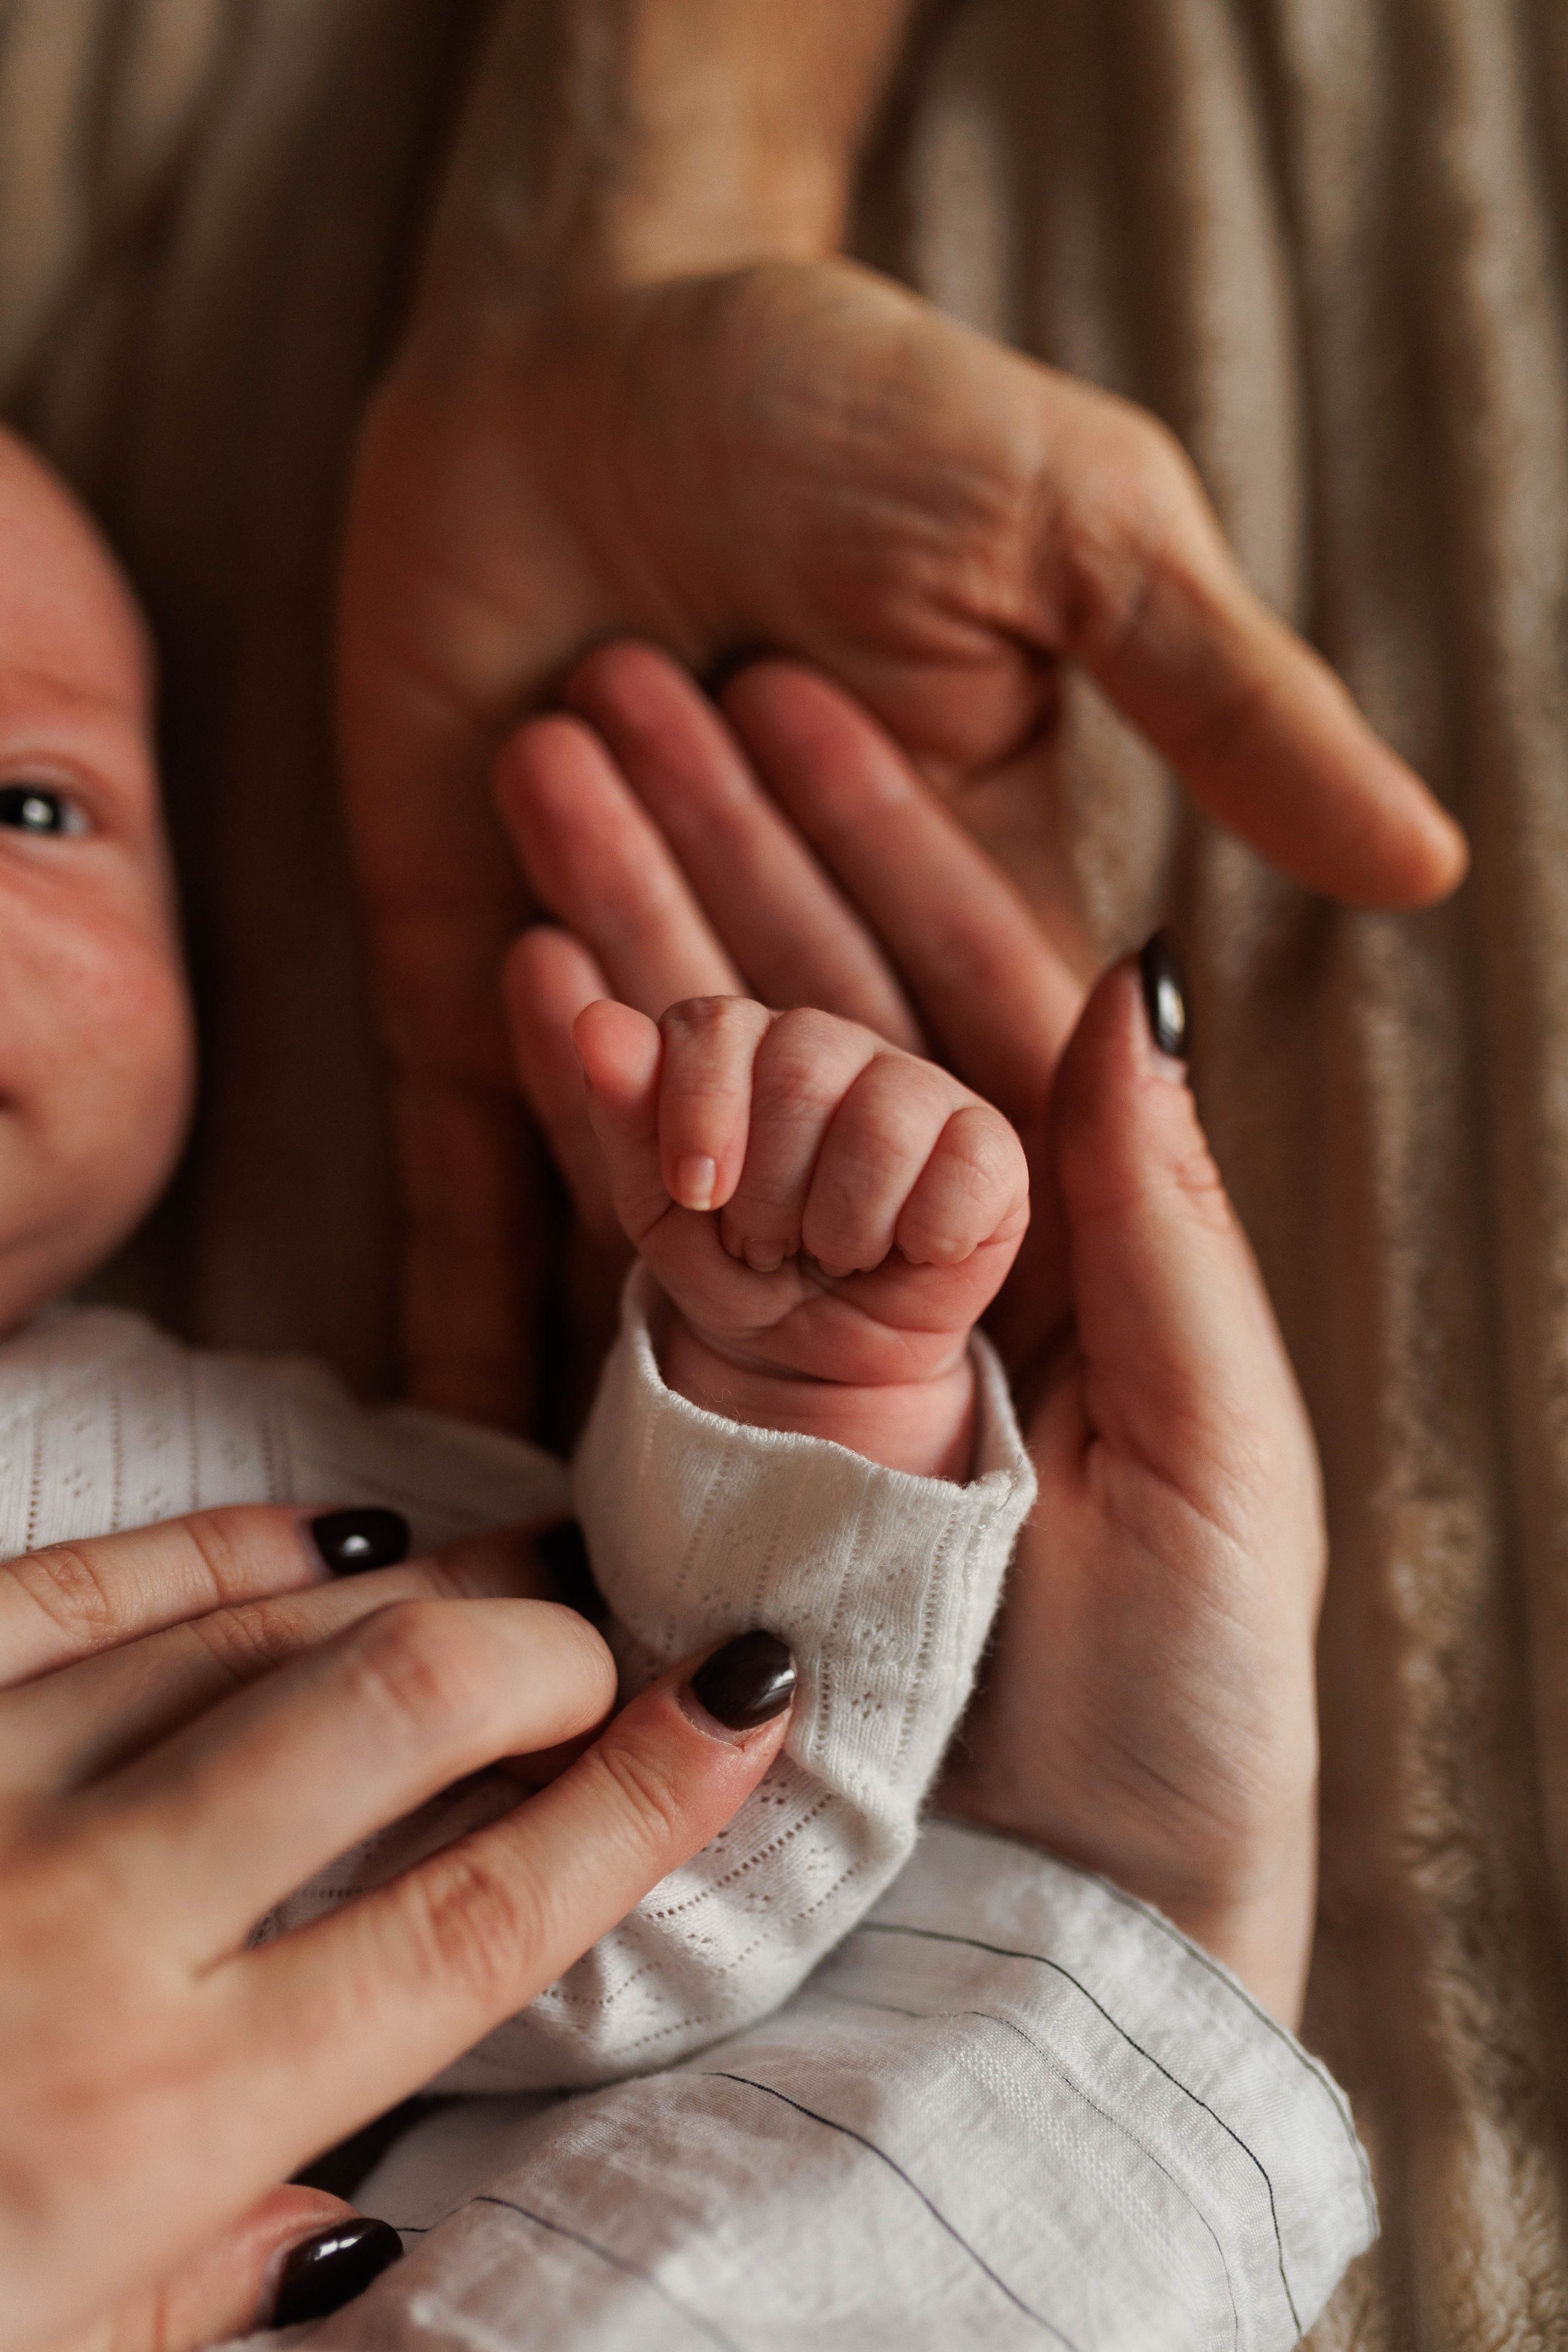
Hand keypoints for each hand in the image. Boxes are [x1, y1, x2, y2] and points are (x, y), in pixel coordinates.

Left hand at [0, 1505, 793, 2351]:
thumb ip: (202, 2294)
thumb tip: (345, 2226)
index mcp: (163, 2114)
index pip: (476, 1921)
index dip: (638, 1798)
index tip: (743, 1704)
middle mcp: (97, 1923)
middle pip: (405, 1710)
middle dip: (550, 1653)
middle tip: (609, 1641)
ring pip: (267, 1625)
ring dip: (426, 1582)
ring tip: (525, 1558)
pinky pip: (92, 1579)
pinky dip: (231, 1544)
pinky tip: (332, 1540)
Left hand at [336, 256, 1464, 1423]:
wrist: (567, 326)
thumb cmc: (839, 384)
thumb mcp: (1073, 525)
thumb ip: (1227, 702)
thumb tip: (1425, 866)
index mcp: (955, 894)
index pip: (979, 1081)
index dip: (969, 1180)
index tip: (981, 1300)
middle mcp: (793, 966)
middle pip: (800, 1142)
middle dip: (778, 1189)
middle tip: (759, 1224)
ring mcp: (625, 981)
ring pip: (636, 1146)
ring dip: (625, 1197)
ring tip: (612, 1299)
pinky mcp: (460, 968)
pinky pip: (459, 1145)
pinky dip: (446, 1264)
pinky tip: (443, 1398)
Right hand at [496, 647, 1322, 2023]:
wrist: (1052, 1911)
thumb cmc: (1188, 1700)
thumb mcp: (1216, 1443)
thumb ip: (1158, 1213)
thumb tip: (1130, 979)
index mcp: (1072, 1235)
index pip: (972, 994)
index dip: (888, 846)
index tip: (800, 709)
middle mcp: (931, 1255)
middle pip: (820, 1011)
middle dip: (723, 854)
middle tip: (624, 697)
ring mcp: (807, 1323)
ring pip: (714, 1087)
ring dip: (631, 937)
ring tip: (538, 790)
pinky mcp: (712, 1406)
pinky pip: (639, 1227)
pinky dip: (583, 1104)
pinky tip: (525, 981)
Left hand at [562, 988, 1026, 1475]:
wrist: (807, 1357)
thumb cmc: (730, 1266)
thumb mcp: (655, 1208)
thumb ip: (624, 1112)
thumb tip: (596, 1021)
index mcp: (744, 1041)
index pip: (715, 1023)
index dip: (698, 1114)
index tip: (697, 1194)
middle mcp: (834, 1045)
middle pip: (800, 1075)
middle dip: (768, 1194)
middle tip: (766, 1245)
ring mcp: (921, 1090)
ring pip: (884, 1125)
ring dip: (839, 1225)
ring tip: (830, 1255)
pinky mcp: (991, 1150)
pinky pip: (963, 1173)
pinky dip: (920, 1237)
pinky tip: (903, 1254)